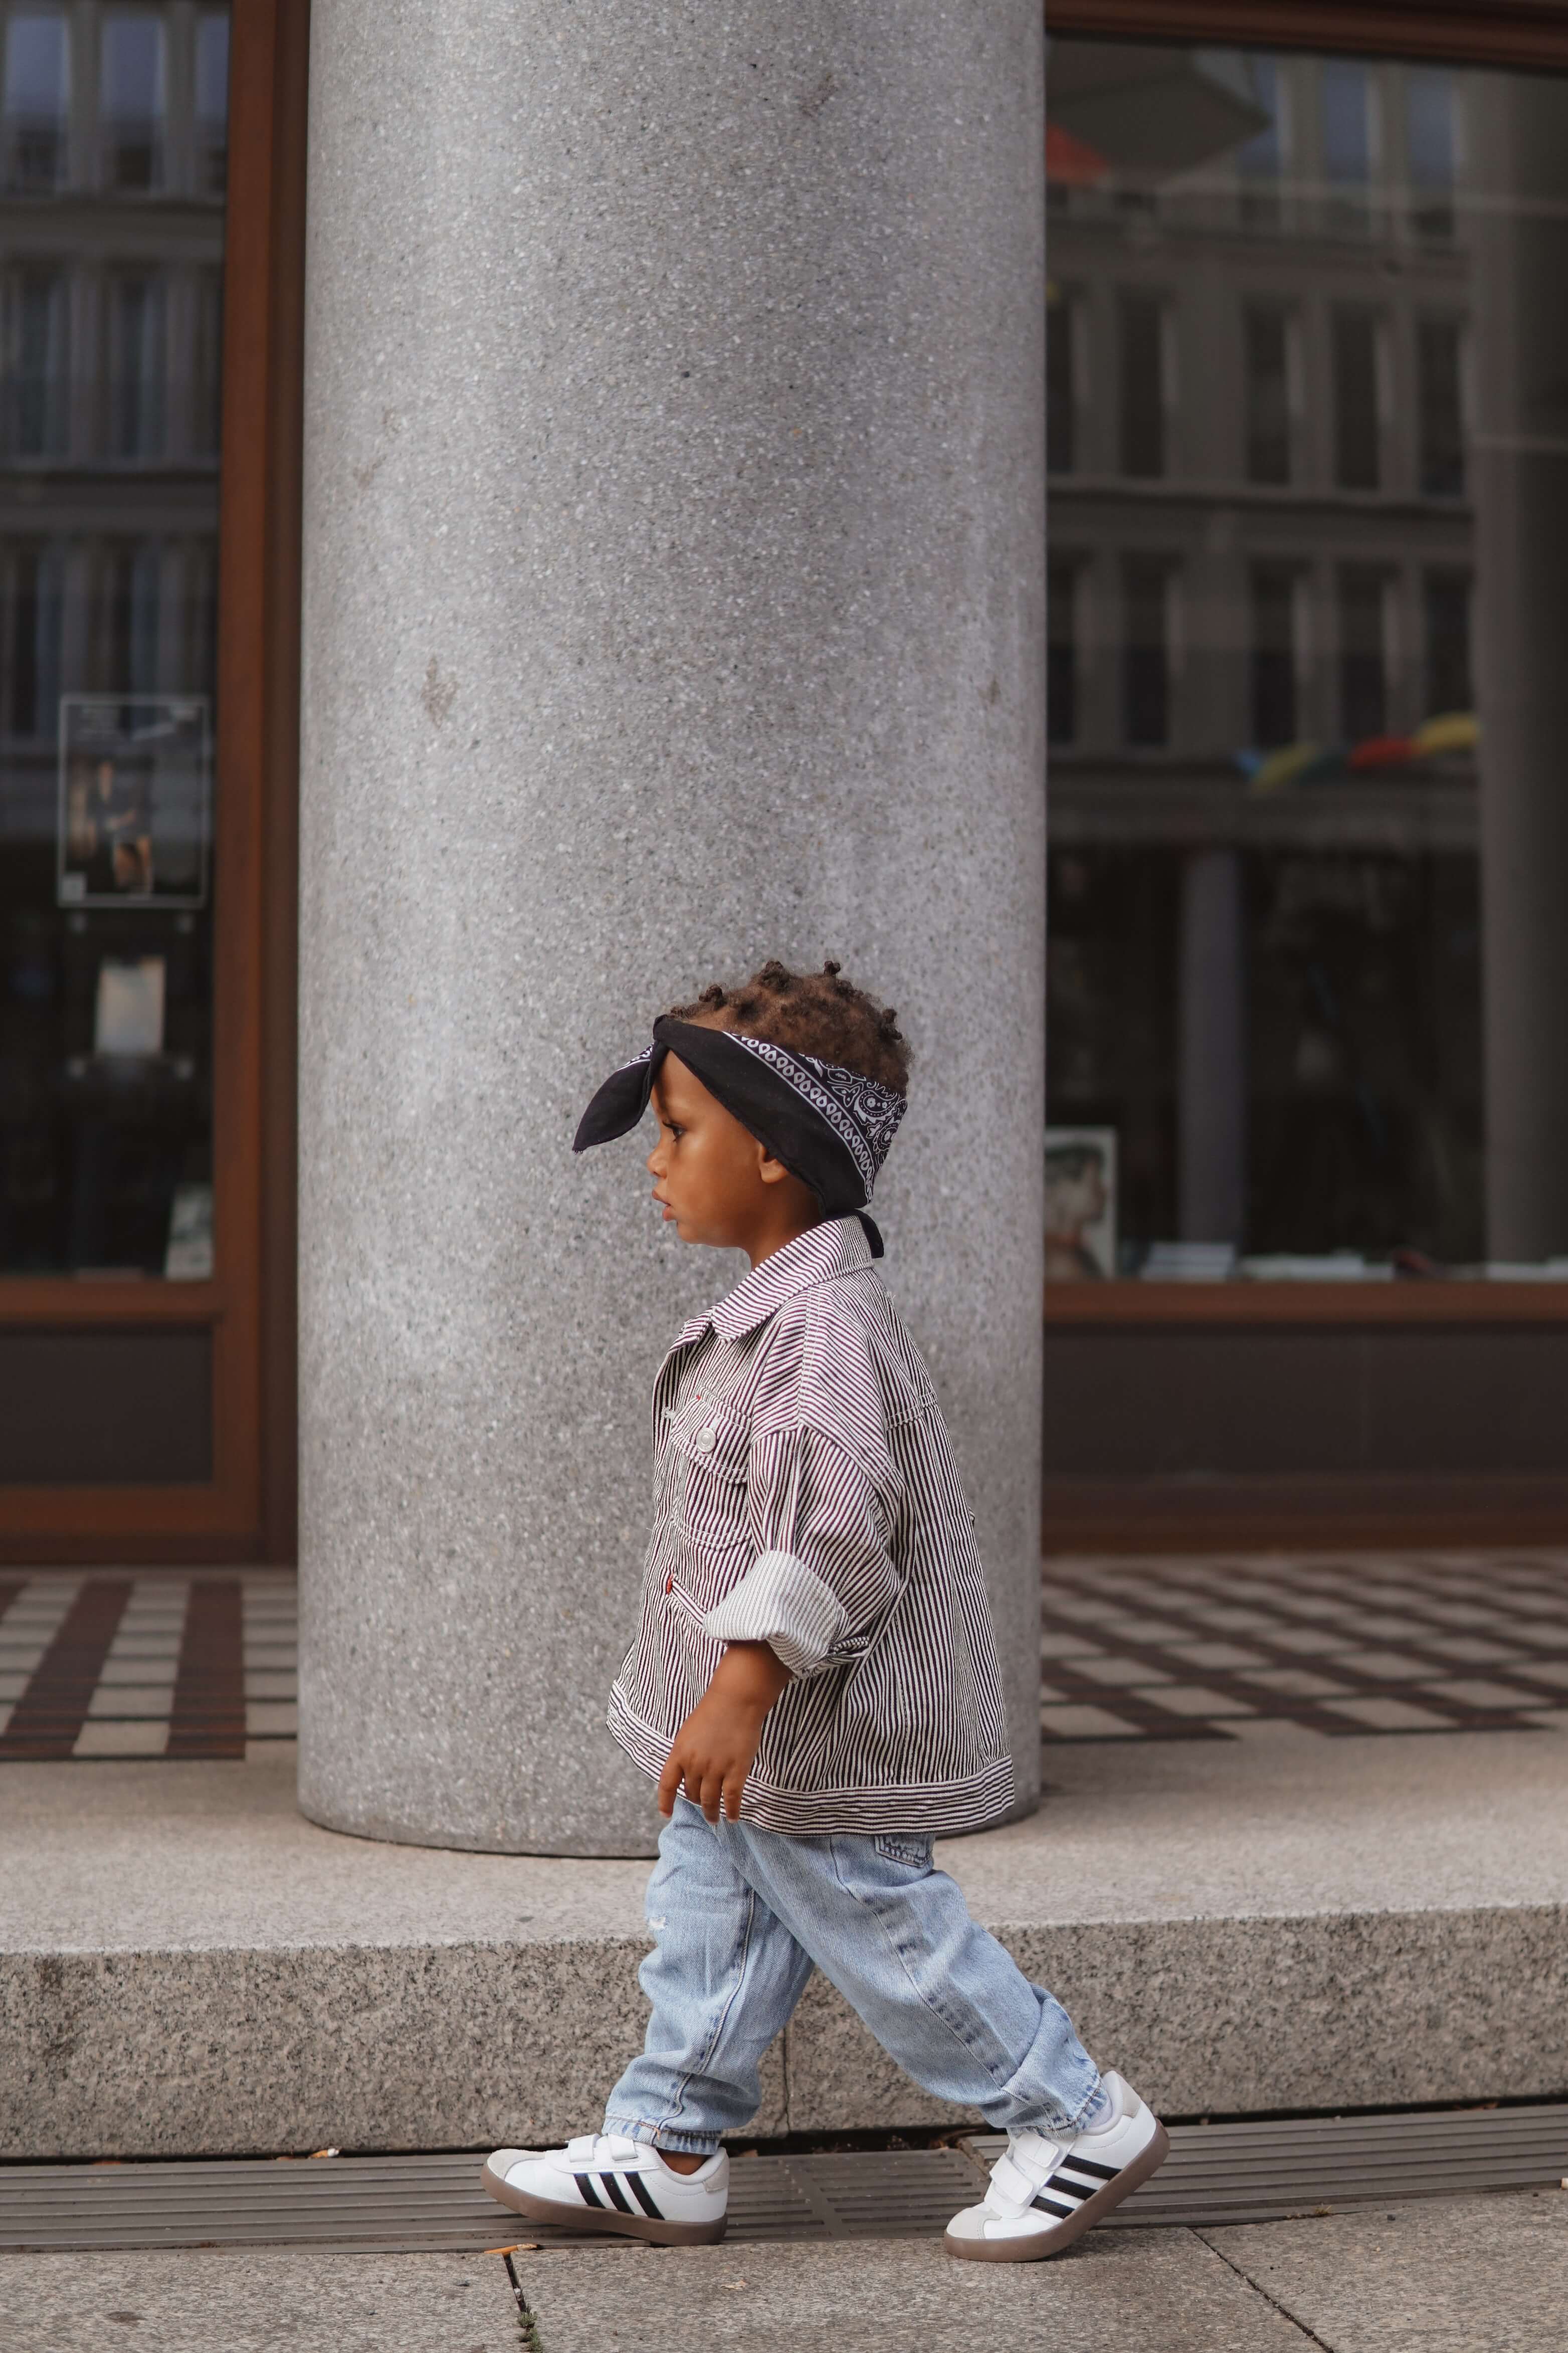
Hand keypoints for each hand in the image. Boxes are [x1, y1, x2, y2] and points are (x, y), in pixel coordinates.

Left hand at [658, 1641, 790, 1822]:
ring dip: (711, 1813)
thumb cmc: (713, 1711)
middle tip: (703, 1806)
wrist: (736, 1700)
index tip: (666, 1814)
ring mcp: (715, 1769)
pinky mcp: (736, 1771)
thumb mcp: (689, 1732)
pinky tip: (732, 1817)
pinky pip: (731, 1798)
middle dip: (696, 1802)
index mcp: (679, 1753)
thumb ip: (686, 1754)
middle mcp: (694, 1764)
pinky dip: (731, 1810)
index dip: (665, 1802)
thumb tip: (687, 1775)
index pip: (667, 1784)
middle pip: (692, 1794)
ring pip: (709, 1801)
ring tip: (714, 1819)